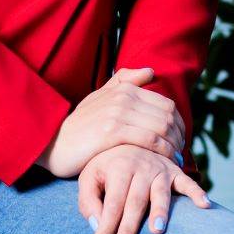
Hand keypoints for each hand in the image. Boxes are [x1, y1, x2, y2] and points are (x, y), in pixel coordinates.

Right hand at [35, 66, 187, 178]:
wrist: (53, 142)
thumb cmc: (80, 125)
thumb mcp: (99, 98)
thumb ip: (124, 82)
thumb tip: (150, 71)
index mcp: (123, 88)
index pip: (165, 103)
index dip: (179, 123)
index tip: (179, 139)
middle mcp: (122, 97)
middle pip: (167, 115)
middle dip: (179, 135)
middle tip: (181, 151)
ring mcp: (117, 113)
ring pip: (161, 127)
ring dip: (174, 145)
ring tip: (175, 159)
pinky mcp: (112, 132)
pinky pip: (149, 140)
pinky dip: (163, 151)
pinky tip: (165, 161)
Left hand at [78, 142, 211, 233]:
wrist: (129, 138)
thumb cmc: (106, 167)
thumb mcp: (89, 178)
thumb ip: (88, 201)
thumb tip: (97, 226)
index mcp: (117, 169)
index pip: (111, 205)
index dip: (105, 230)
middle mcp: (139, 167)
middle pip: (134, 203)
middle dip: (128, 231)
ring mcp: (159, 169)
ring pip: (160, 193)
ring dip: (160, 210)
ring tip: (157, 230)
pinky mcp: (175, 171)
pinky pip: (188, 182)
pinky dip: (197, 193)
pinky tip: (205, 205)